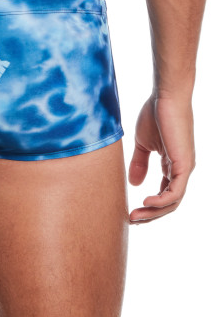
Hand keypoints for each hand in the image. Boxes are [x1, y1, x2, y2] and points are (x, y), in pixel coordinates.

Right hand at [128, 93, 195, 223]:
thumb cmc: (155, 114)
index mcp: (173, 165)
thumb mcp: (143, 143)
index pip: (164, 194)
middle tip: (131, 220)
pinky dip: (161, 201)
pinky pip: (175, 192)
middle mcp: (182, 170)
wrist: (166, 96)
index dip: (148, 206)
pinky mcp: (184, 164)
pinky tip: (146, 201)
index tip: (130, 212)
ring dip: (153, 212)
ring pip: (173, 201)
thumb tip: (135, 184)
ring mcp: (185, 168)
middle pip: (169, 203)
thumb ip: (140, 163)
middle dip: (150, 215)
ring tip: (135, 216)